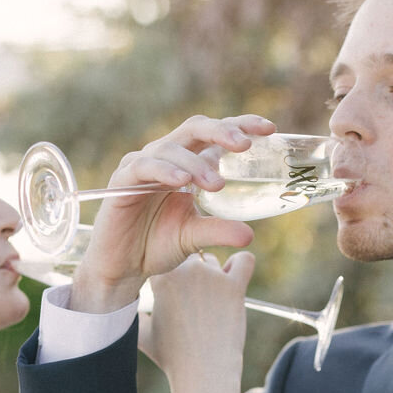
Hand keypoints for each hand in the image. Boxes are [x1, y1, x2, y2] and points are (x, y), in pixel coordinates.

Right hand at [71, 113, 274, 309]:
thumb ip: (219, 230)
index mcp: (188, 164)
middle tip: (245, 146)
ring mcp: (143, 165)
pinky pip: (144, 167)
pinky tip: (181, 181)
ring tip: (216, 184)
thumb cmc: (157, 245)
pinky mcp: (123, 180)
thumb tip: (249, 235)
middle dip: (222, 132)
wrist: (122, 267)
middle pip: (196, 128)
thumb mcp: (194, 237)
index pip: (215, 134)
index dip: (241, 125)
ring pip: (171, 148)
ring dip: (196, 164)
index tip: (270, 129)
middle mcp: (167, 157)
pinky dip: (164, 170)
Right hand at [140, 249, 254, 383]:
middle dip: (189, 275)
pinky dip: (240, 267)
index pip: (164, 260)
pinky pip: (244, 260)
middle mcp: (185, 270)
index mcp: (160, 277)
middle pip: (188, 257)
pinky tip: (234, 284)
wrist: (203, 373)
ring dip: (213, 275)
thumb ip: (133, 316)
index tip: (175, 293)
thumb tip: (122, 311)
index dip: (170, 276)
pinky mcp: (235, 286)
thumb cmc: (173, 357)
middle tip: (193, 302)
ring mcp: (211, 276)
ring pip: (212, 259)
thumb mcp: (143, 335)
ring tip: (211, 304)